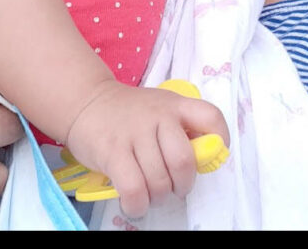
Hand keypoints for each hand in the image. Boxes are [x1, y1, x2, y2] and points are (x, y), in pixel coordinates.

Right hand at [64, 79, 229, 217]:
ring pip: (159, 180)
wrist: (87, 103)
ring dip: (159, 197)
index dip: (221, 139)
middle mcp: (158, 116)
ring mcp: (134, 134)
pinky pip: (134, 189)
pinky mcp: (112, 152)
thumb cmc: (129, 113)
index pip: (210, 116)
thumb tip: (203, 158)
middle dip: (183, 185)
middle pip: (184, 161)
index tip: (212, 157)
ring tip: (152, 194)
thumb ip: (181, 127)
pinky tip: (136, 202)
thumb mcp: (160, 108)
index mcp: (175, 105)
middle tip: (175, 187)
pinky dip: (138, 204)